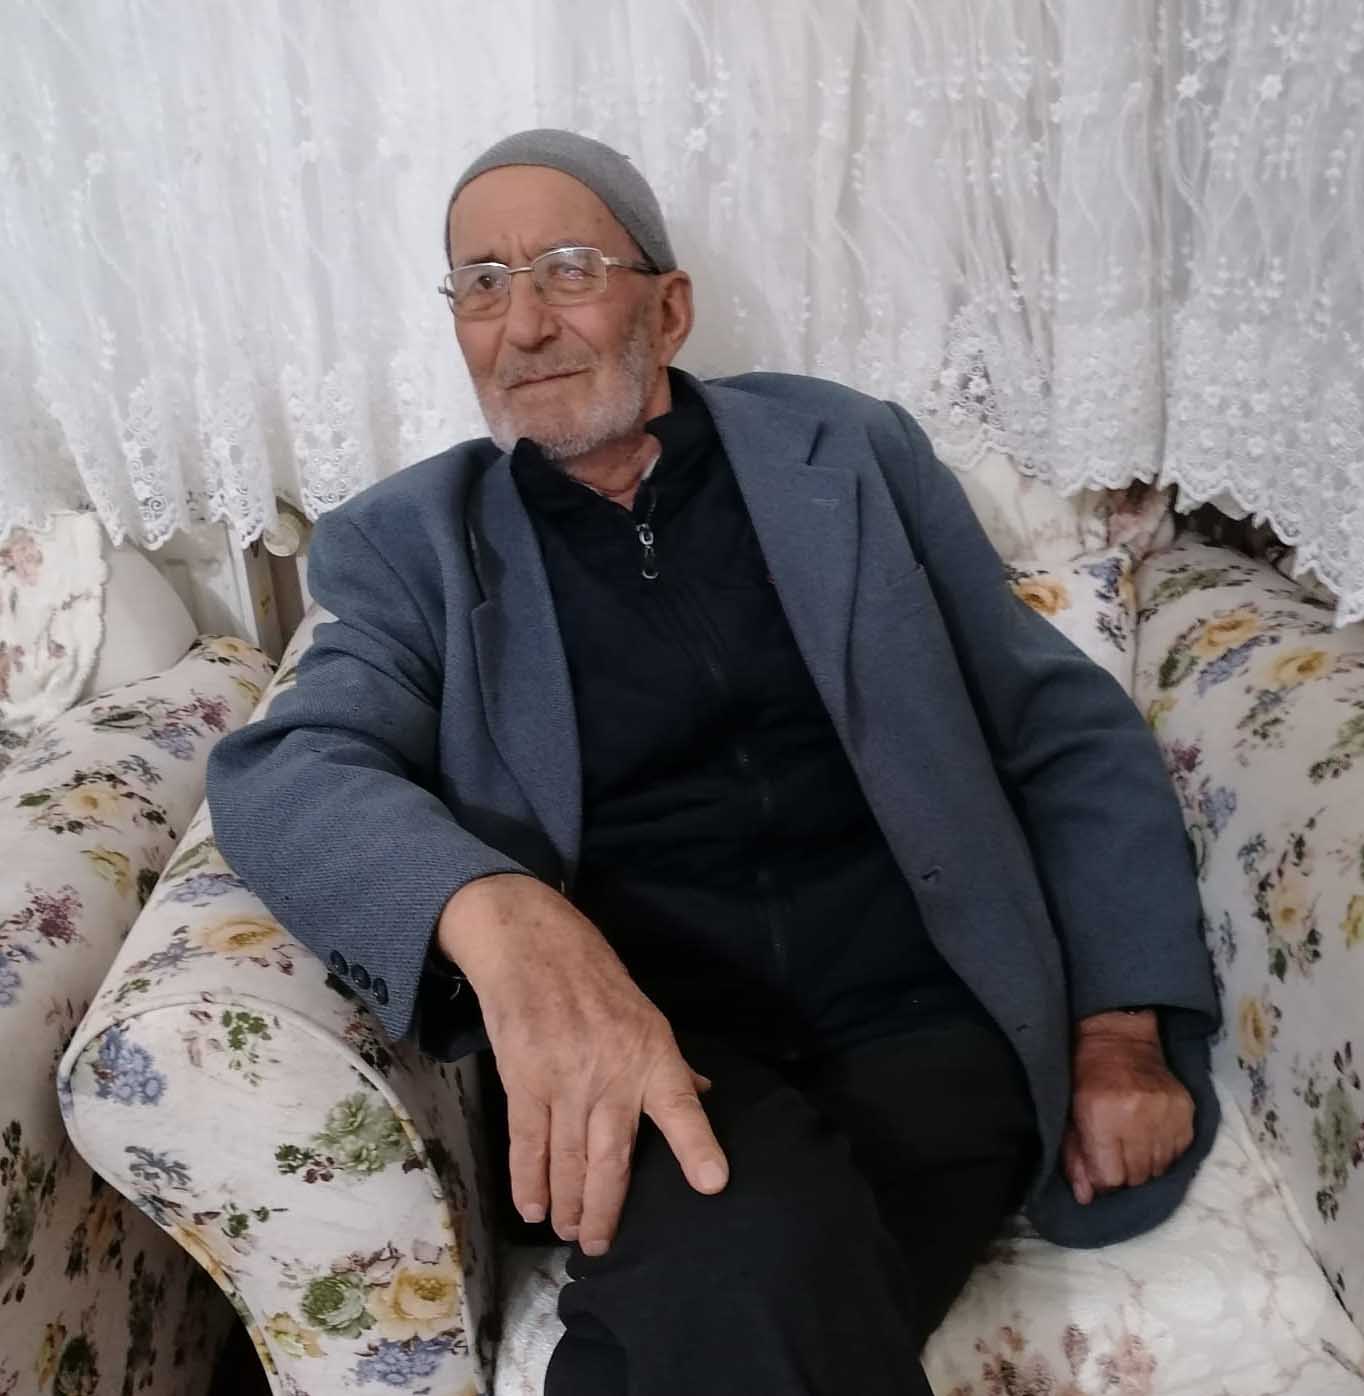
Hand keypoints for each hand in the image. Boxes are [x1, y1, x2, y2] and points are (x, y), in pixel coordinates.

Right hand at [436, 874, 728, 1254]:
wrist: (533, 947)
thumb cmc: (595, 981)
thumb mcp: (647, 1016)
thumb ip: (672, 1065)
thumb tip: (705, 1092)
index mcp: (651, 1055)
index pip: (681, 1107)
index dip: (698, 1147)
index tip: (714, 1184)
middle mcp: (612, 1074)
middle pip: (612, 1159)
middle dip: (605, 1209)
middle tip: (600, 1244)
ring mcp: (566, 1080)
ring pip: (569, 1160)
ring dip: (568, 1204)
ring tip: (569, 1232)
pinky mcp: (524, 1081)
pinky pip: (528, 1143)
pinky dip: (529, 1181)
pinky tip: (533, 1206)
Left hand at [1062, 1010, 1194, 1205]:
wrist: (1120, 1039)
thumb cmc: (1086, 1076)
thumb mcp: (1069, 1112)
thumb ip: (1075, 1156)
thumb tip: (1086, 1198)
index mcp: (1101, 1116)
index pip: (1111, 1177)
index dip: (1103, 1179)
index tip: (1100, 1167)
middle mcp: (1137, 1117)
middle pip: (1137, 1177)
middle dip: (1124, 1174)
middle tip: (1116, 1154)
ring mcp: (1166, 1114)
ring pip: (1160, 1169)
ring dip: (1145, 1165)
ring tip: (1133, 1143)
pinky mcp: (1186, 1112)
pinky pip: (1179, 1153)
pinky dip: (1165, 1152)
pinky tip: (1151, 1135)